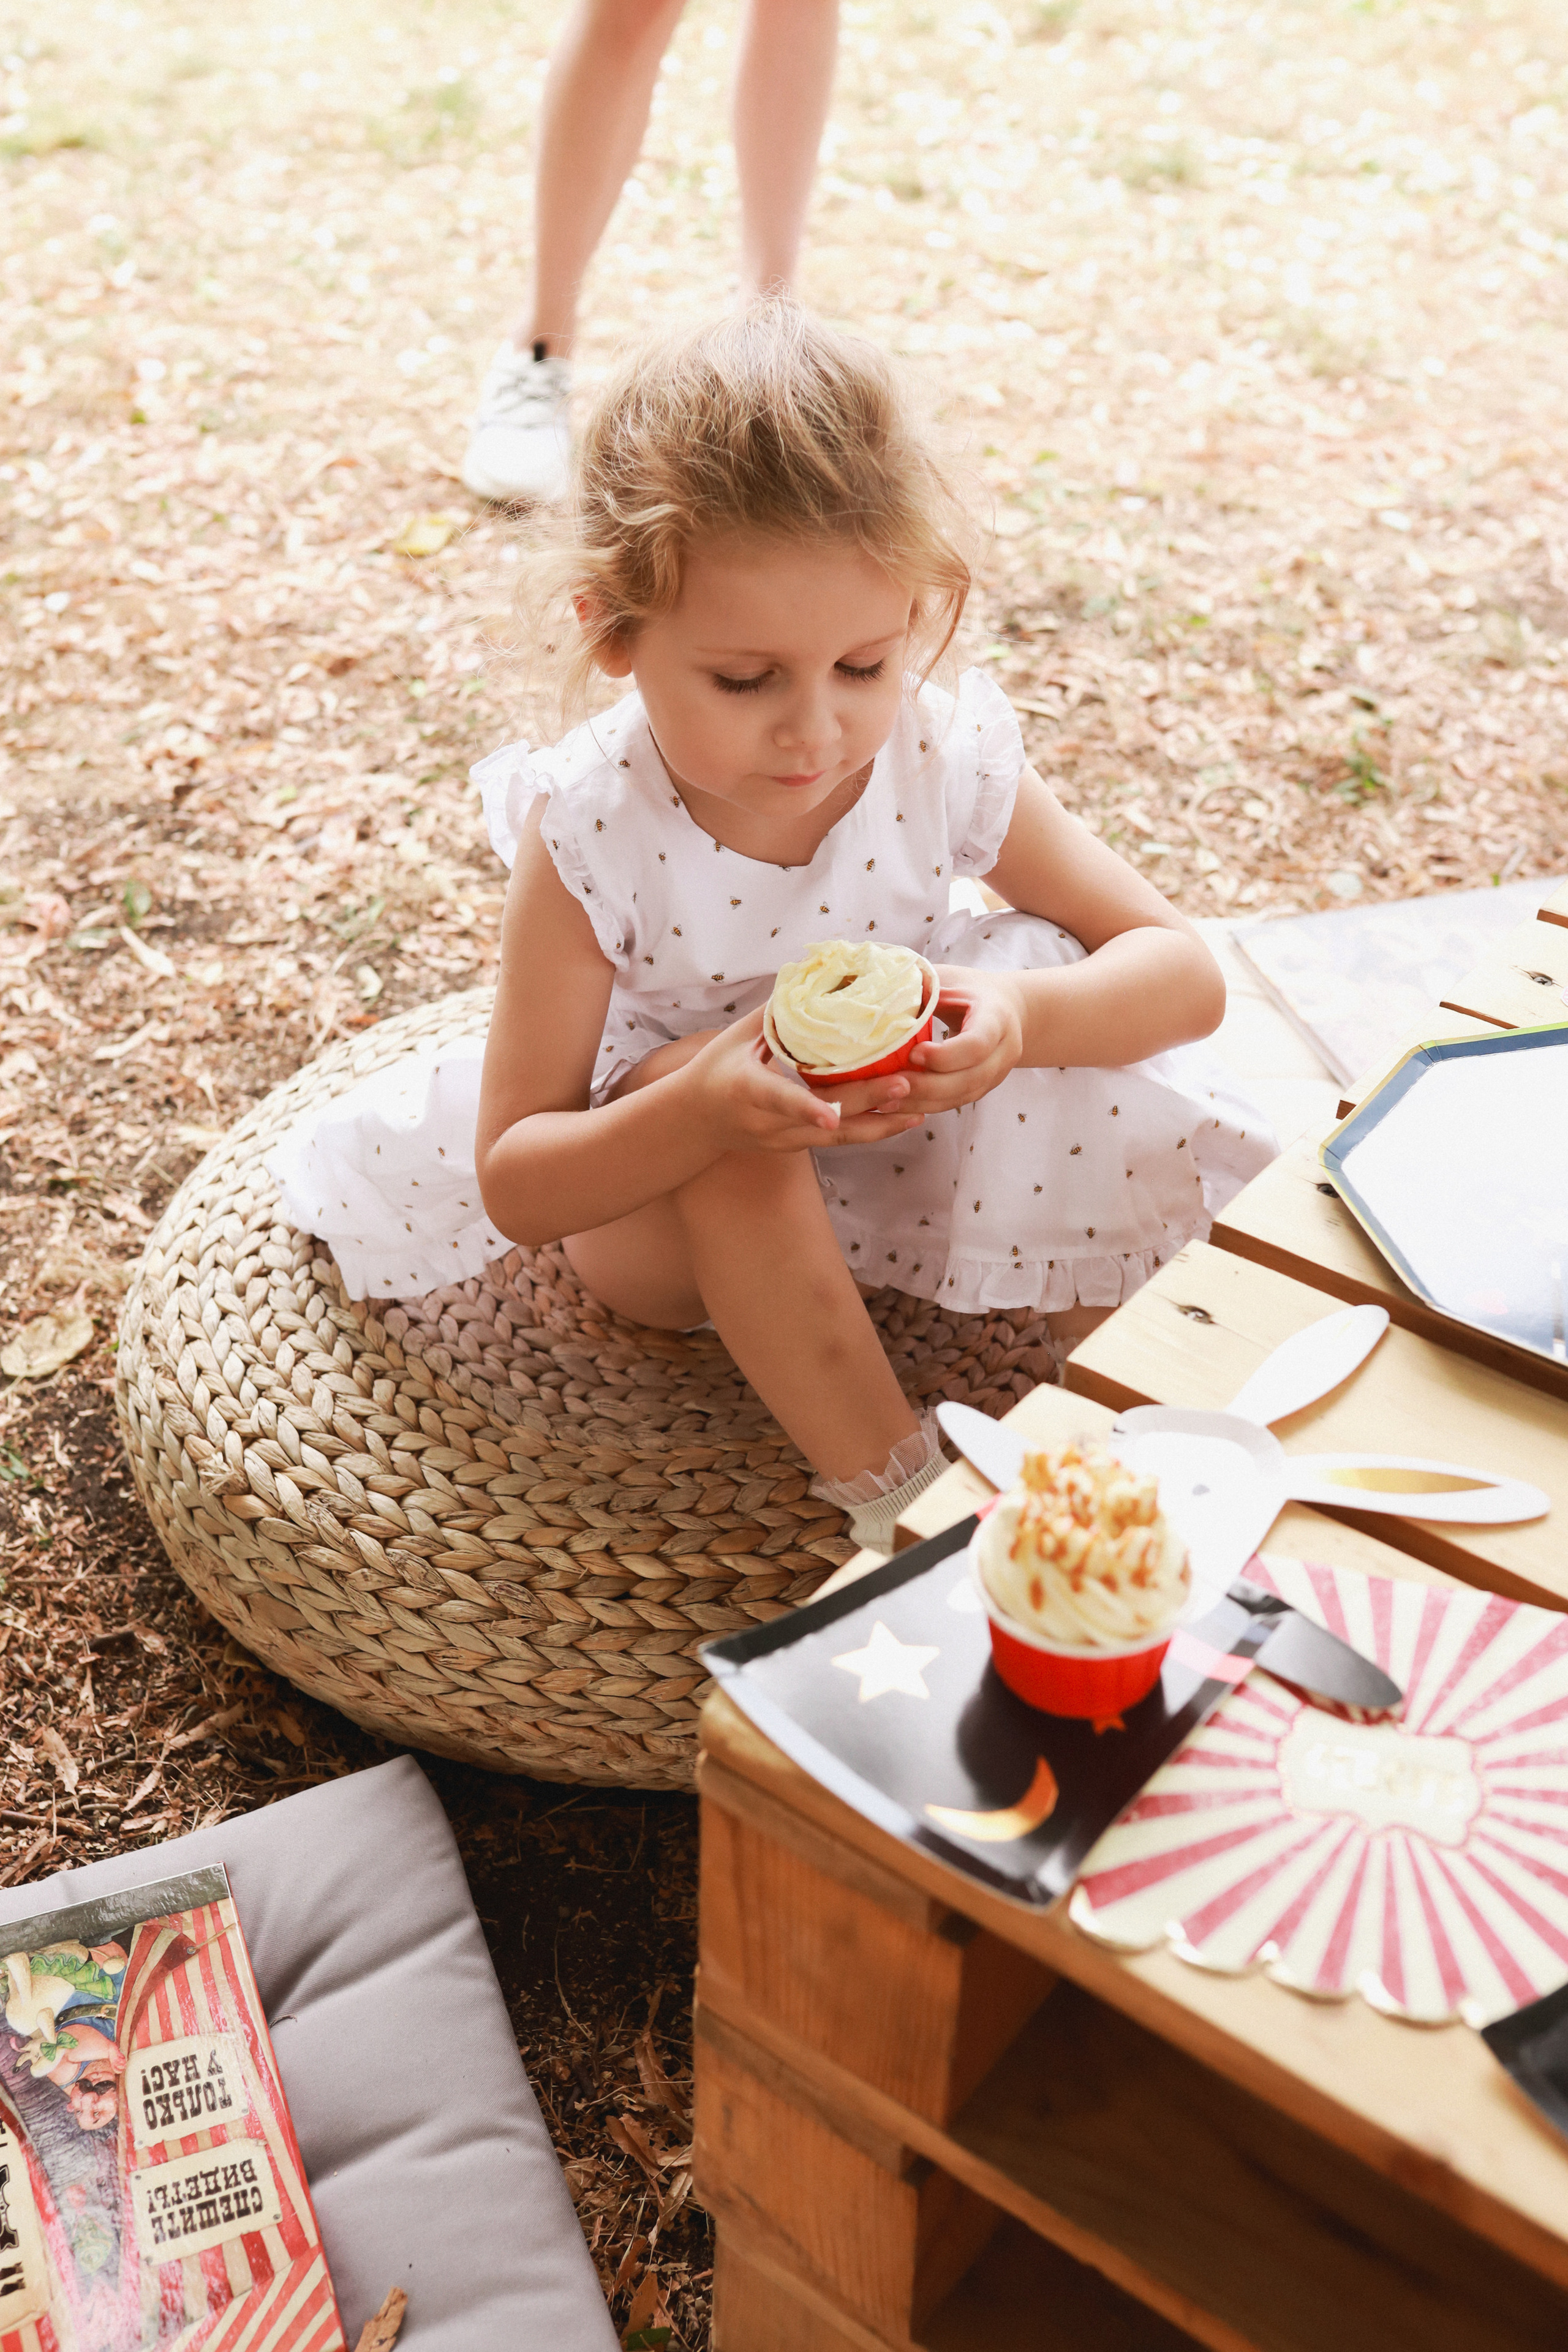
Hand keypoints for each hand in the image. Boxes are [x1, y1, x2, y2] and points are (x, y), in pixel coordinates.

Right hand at [678, 1009, 927, 1154]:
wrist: (694, 1122)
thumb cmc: (714, 1070)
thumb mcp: (736, 1037)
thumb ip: (776, 1013)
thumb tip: (815, 977)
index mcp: (749, 1091)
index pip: (781, 1101)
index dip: (808, 1109)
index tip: (832, 1117)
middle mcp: (770, 1123)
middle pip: (827, 1120)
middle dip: (868, 1104)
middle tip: (906, 1085)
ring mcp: (786, 1140)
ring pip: (841, 1138)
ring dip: (882, 1124)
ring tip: (919, 1109)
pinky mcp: (799, 1147)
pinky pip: (842, 1139)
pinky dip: (872, 1128)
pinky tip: (902, 1117)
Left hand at [900, 966, 1025, 1112]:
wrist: (1006, 1007)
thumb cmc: (970, 989)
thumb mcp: (949, 979)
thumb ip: (922, 986)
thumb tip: (880, 989)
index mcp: (997, 1017)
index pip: (977, 1044)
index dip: (945, 1055)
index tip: (912, 1053)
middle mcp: (1004, 1050)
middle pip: (969, 1079)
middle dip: (928, 1086)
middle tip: (890, 1085)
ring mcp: (997, 1073)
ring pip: (962, 1097)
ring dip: (923, 1102)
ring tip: (886, 1102)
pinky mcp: (983, 1087)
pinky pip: (955, 1102)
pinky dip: (926, 1106)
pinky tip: (898, 1105)